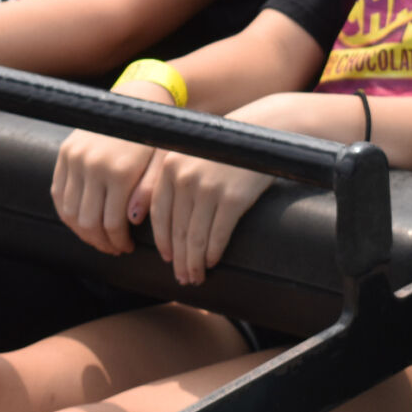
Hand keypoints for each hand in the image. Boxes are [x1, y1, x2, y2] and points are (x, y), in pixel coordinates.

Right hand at [52, 129, 160, 255]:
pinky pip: (57, 194)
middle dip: (101, 242)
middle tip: (113, 247)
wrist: (135, 100)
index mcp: (120, 170)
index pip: (112, 224)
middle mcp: (92, 165)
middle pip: (88, 223)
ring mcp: (74, 158)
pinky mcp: (64, 152)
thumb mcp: (162, 163)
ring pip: (69, 212)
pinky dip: (67, 212)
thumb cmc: (154, 136)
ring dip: (82, 231)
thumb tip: (133, 220)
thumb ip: (149, 192)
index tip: (126, 247)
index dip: (119, 242)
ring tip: (98, 236)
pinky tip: (82, 219)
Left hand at [148, 151, 274, 285]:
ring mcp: (209, 187)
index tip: (167, 258)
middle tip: (182, 277)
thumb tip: (147, 215)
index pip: (159, 213)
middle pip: (177, 230)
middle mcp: (185, 176)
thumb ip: (173, 178)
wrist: (264, 134)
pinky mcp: (233, 198)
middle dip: (179, 259)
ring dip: (194, 263)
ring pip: (195, 238)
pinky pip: (218, 235)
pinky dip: (214, 253)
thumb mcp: (192, 154)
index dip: (162, 240)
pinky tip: (213, 263)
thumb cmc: (226, 147)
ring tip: (196, 277)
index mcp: (170, 166)